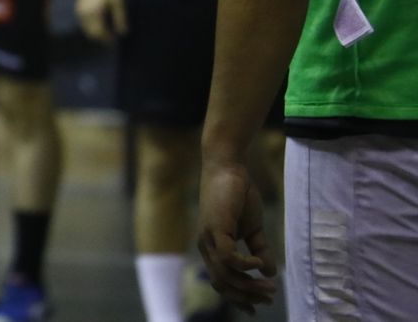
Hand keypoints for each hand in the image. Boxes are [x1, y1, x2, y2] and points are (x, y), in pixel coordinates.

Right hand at [75, 0, 127, 43]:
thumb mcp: (118, 1)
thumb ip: (120, 18)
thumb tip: (122, 33)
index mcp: (95, 13)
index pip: (100, 32)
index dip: (107, 39)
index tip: (116, 41)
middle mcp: (85, 14)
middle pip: (91, 33)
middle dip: (101, 38)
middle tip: (112, 40)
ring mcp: (80, 12)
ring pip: (86, 30)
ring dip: (95, 33)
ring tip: (107, 33)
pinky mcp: (78, 9)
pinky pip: (84, 24)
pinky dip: (91, 27)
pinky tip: (100, 24)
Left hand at [197, 158, 277, 313]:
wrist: (229, 168)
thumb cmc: (239, 195)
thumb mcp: (253, 228)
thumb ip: (260, 250)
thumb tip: (270, 272)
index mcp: (212, 247)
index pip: (220, 281)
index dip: (237, 297)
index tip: (256, 308)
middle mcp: (206, 245)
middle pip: (223, 283)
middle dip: (247, 295)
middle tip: (270, 297)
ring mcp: (208, 237)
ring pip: (226, 274)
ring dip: (249, 285)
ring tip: (270, 287)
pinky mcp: (215, 228)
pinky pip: (228, 257)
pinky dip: (246, 265)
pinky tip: (260, 264)